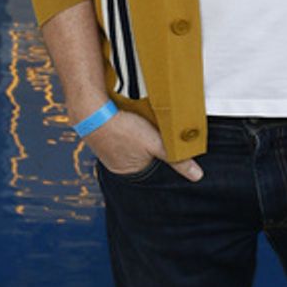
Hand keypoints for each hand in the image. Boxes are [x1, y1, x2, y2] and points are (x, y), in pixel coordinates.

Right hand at [87, 109, 202, 182]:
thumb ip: (177, 159)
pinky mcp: (101, 134)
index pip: (153, 167)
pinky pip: (118, 133)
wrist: (90, 110)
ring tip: (141, 124)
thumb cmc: (122, 129)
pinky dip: (125, 127)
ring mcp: (106, 150)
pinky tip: (129, 119)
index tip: (165, 141)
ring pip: (130, 143)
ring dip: (138, 134)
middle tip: (154, 130)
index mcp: (129, 171)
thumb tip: (197, 176)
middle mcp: (116, 165)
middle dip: (150, 144)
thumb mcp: (156, 143)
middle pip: (142, 155)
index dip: (161, 153)